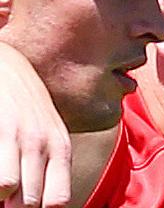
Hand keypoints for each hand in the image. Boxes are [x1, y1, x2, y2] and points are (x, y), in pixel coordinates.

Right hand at [0, 42, 70, 206]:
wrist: (8, 68)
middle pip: (29, 203)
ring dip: (1, 193)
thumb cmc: (29, 109)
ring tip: (2, 180)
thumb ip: (51, 167)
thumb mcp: (49, 134)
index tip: (27, 203)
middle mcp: (42, 144)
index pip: (58, 200)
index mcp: (60, 149)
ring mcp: (18, 137)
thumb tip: (49, 202)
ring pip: (8, 190)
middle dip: (15, 205)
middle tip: (10, 194)